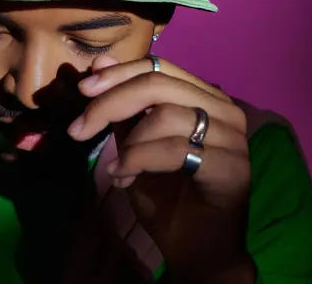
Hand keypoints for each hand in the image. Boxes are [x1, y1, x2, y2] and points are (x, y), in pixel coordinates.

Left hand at [69, 56, 254, 281]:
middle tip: (79, 129)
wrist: (195, 249)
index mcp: (204, 97)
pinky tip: (123, 179)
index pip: (158, 67)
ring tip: (115, 170)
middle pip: (158, 85)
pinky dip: (139, 160)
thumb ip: (122, 106)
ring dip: (127, 144)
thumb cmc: (167, 196)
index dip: (117, 73)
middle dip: (110, 103)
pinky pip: (175, 149)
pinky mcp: (232, 167)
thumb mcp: (134, 143)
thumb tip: (99, 61)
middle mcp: (224, 110)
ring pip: (165, 115)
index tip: (83, 90)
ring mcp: (232, 138)